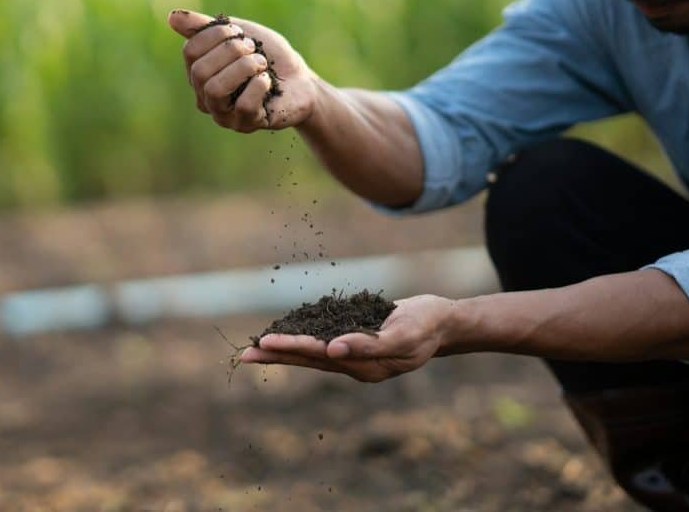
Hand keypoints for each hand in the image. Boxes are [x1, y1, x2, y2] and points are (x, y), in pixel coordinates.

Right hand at [167, 9, 318, 131]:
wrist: (300, 79)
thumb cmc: (266, 56)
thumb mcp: (237, 34)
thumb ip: (204, 27)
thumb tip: (171, 17)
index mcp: (199, 74)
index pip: (190, 52)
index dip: (215, 35)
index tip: (238, 32)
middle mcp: (205, 98)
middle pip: (200, 71)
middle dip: (231, 51)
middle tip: (253, 47)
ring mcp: (224, 115)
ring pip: (215, 90)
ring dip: (243, 68)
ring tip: (261, 63)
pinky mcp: (247, 124)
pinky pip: (243, 105)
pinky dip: (259, 85)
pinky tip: (268, 80)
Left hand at [240, 295, 453, 382]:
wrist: (443, 322)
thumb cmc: (426, 327)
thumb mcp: (403, 336)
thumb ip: (369, 345)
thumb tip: (333, 350)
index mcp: (364, 366)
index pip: (318, 356)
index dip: (291, 348)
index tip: (266, 343)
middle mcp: (354, 364)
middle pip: (308, 359)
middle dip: (276, 355)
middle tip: (244, 354)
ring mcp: (354, 355)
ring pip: (311, 353)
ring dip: (284, 349)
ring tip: (256, 347)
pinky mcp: (355, 340)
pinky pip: (322, 341)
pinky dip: (302, 337)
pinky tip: (285, 334)